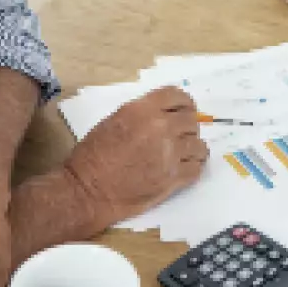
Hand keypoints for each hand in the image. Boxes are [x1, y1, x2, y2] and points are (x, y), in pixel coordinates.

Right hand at [65, 86, 207, 222]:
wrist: (89, 191)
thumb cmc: (92, 156)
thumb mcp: (114, 121)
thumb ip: (141, 114)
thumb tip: (162, 115)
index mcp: (142, 110)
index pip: (177, 95)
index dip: (183, 103)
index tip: (183, 110)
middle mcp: (161, 127)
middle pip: (191, 119)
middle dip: (187, 127)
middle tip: (181, 136)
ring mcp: (170, 153)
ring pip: (199, 144)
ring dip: (192, 148)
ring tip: (184, 155)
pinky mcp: (174, 178)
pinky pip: (197, 167)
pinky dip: (193, 167)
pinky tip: (185, 169)